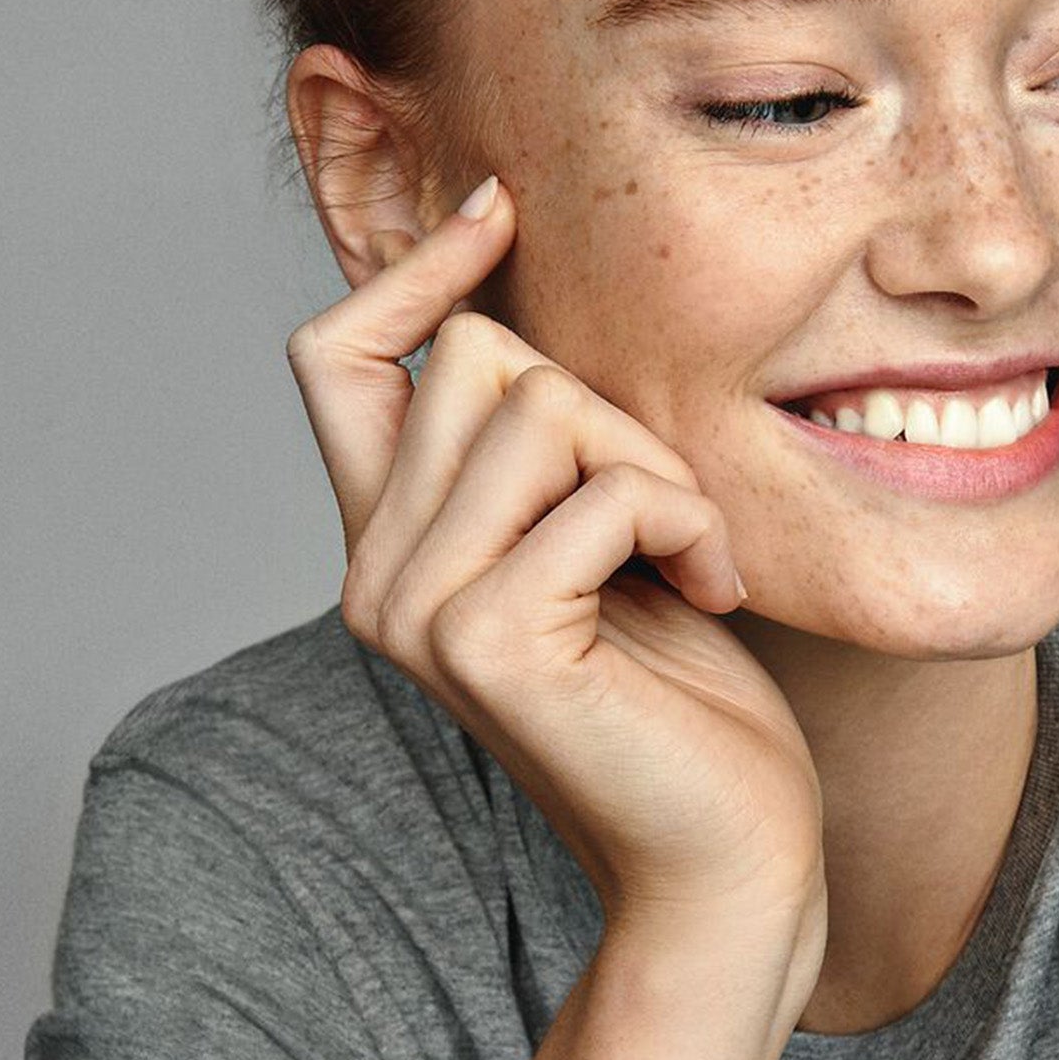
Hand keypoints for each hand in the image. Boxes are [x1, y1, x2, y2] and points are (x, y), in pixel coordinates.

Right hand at [286, 177, 826, 982]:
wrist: (722, 849)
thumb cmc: (677, 695)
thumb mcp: (594, 540)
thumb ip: (535, 450)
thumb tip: (513, 307)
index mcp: (392, 545)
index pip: (336, 360)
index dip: (411, 273)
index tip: (499, 209)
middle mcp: (376, 574)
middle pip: (479, 359)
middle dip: (611, 417)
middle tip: (668, 520)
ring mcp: (417, 610)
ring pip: (542, 408)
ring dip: (658, 470)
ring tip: (690, 562)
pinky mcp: (485, 642)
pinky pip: (605, 491)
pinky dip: (687, 523)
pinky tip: (710, 596)